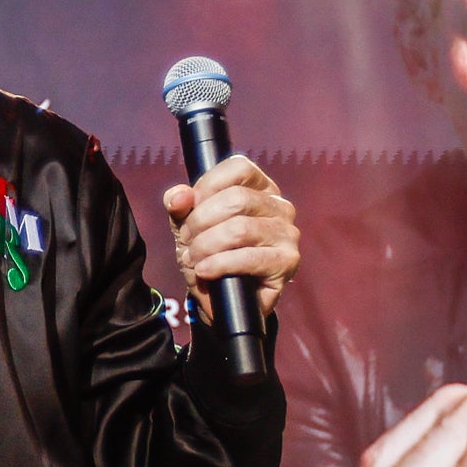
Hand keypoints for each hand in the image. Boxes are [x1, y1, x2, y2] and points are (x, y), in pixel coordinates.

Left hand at [163, 155, 299, 319]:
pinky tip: (205, 271)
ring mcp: (287, 234)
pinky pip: (250, 258)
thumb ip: (180, 205)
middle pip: (236, 199)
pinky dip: (219, 264)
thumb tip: (179, 196)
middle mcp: (280, 206)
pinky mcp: (287, 262)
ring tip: (193, 259)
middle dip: (201, 221)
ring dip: (207, 246)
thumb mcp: (189, 225)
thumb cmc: (210, 254)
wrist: (221, 299)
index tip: (189, 209)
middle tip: (187, 241)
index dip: (207, 186)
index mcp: (260, 188)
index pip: (239, 167)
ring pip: (240, 229)